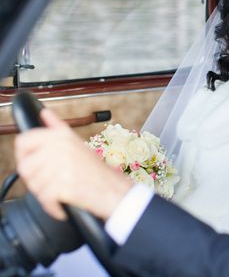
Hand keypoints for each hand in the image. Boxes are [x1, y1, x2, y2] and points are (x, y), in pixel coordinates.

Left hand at [15, 108, 132, 220]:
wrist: (114, 190)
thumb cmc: (98, 171)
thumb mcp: (77, 143)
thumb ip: (57, 127)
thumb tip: (45, 113)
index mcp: (60, 136)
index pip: (23, 141)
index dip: (23, 155)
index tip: (30, 162)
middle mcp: (59, 148)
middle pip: (25, 166)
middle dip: (34, 179)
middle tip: (49, 183)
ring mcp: (60, 166)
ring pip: (33, 184)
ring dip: (43, 194)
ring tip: (59, 192)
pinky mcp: (62, 185)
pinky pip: (44, 198)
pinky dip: (51, 206)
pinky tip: (60, 204)